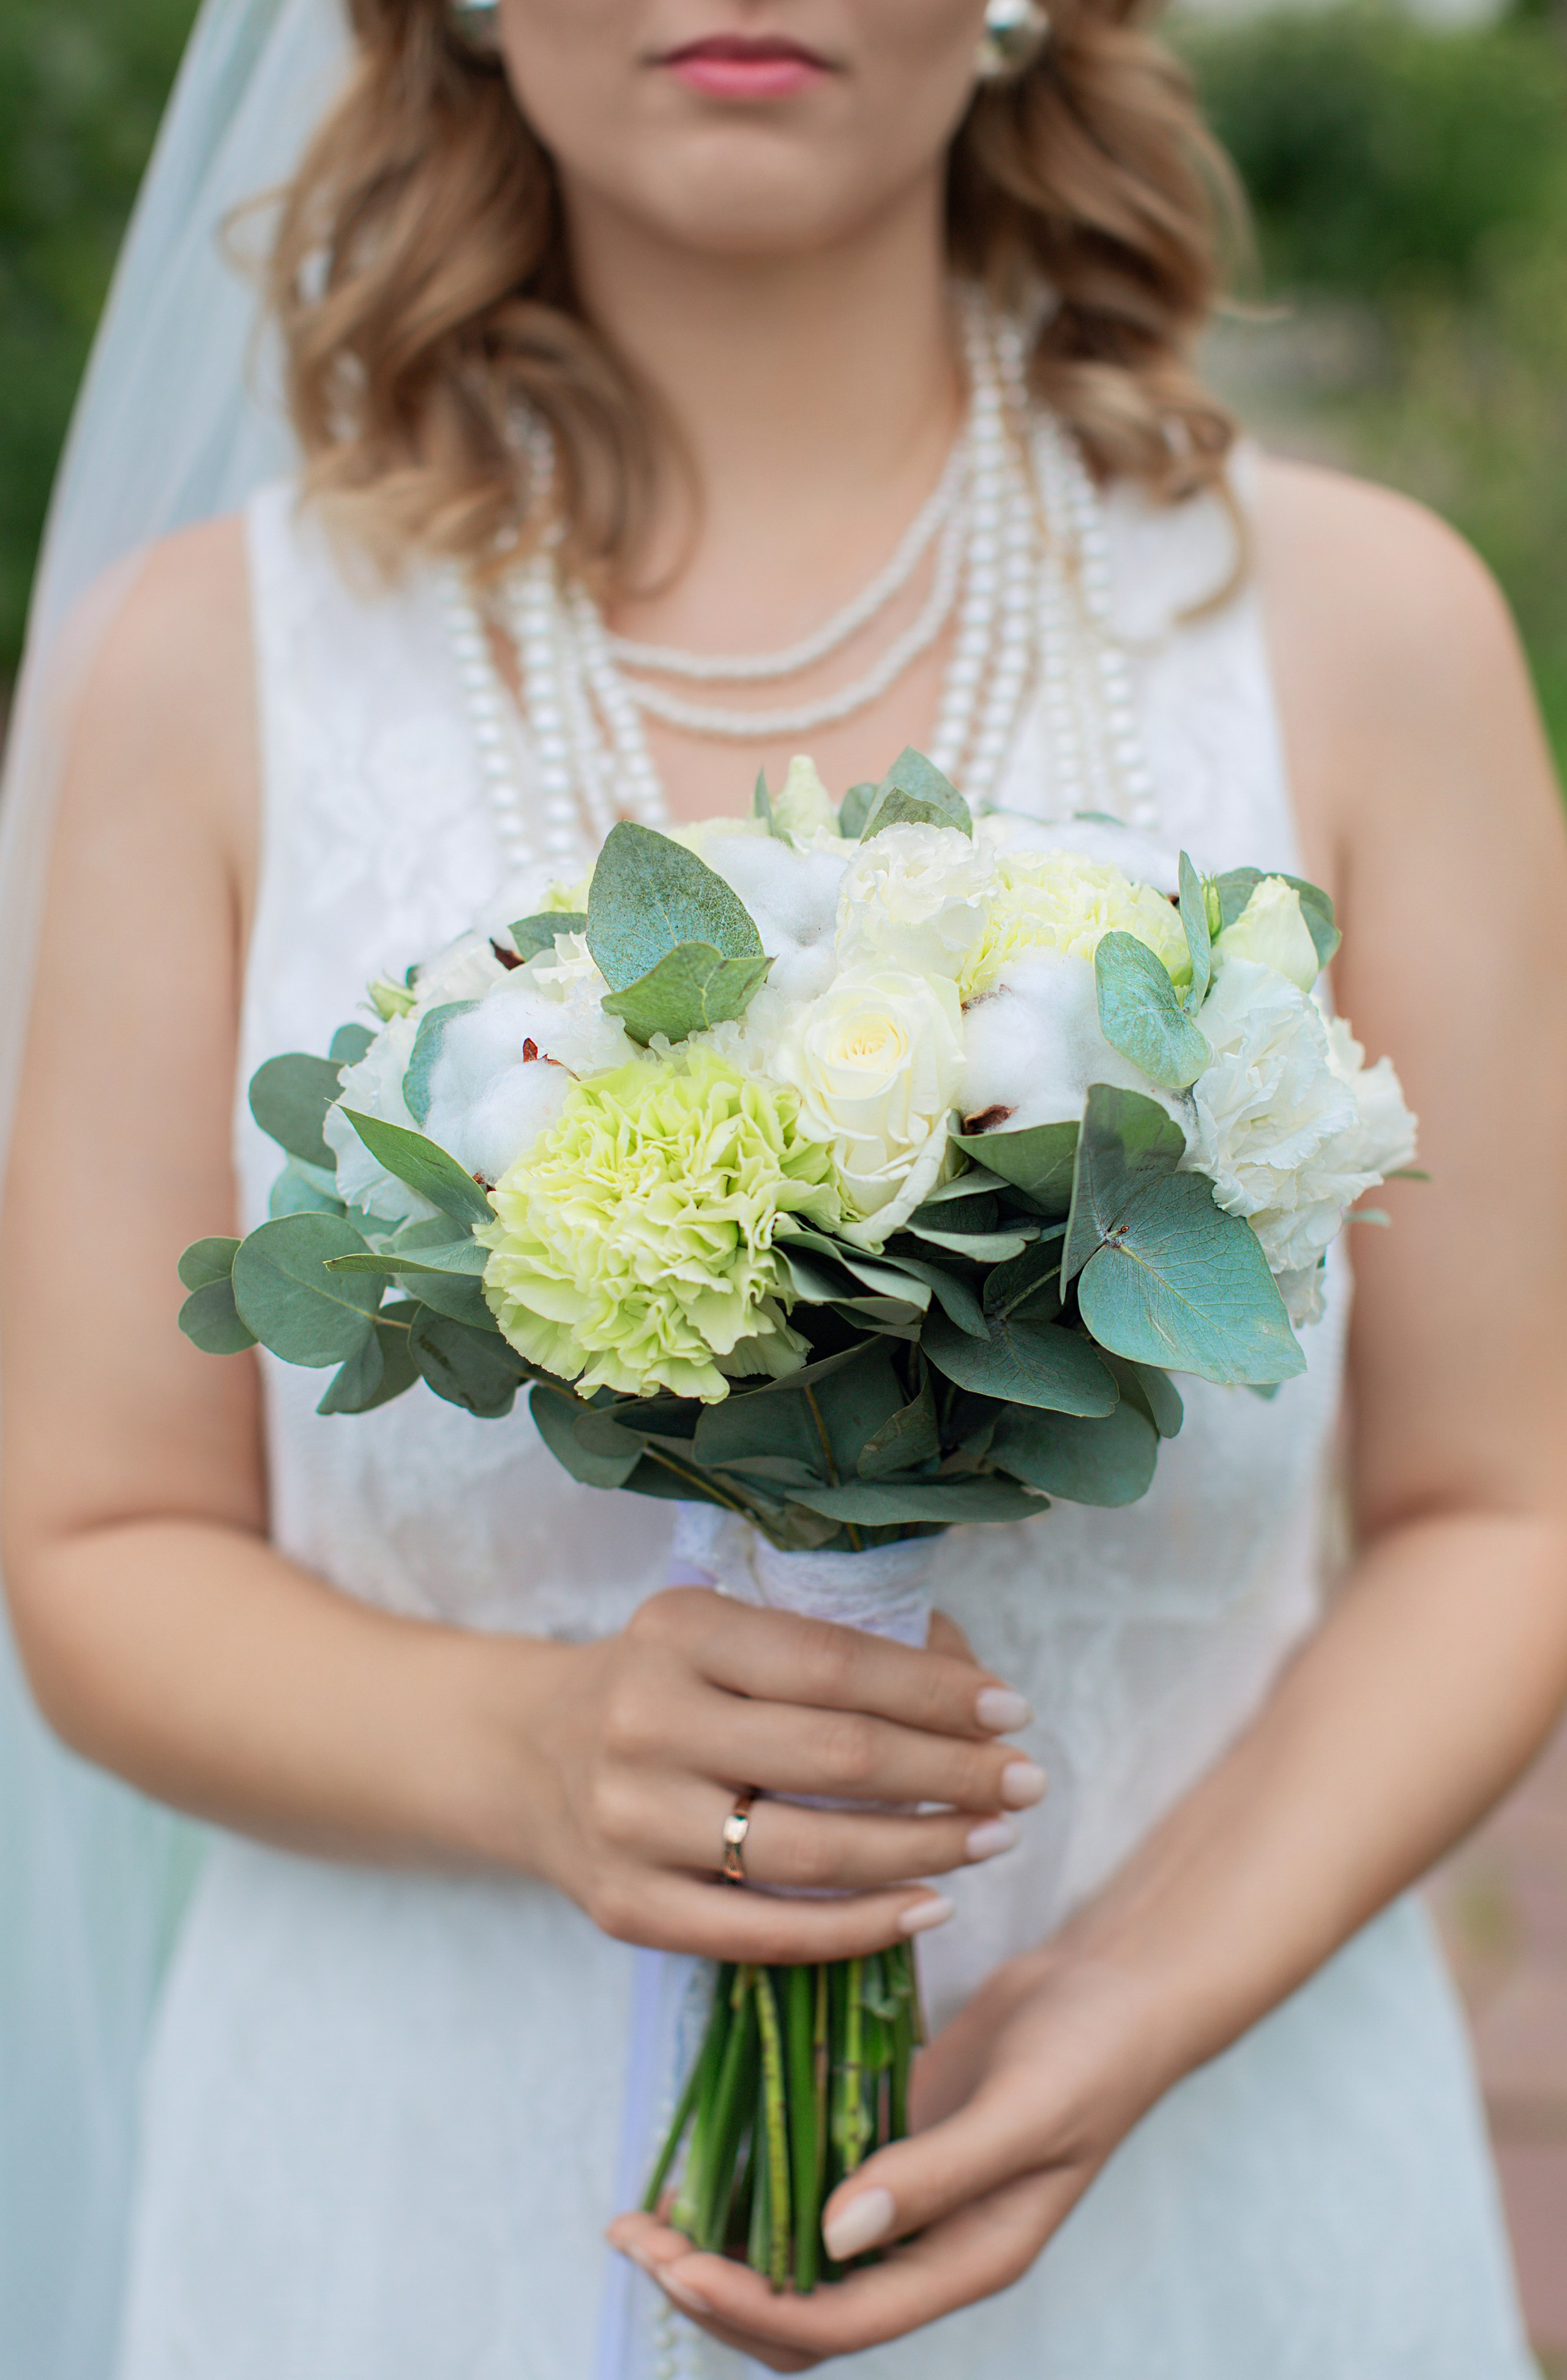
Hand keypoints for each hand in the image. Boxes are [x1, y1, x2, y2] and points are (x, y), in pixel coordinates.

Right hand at [524, 1587, 1044, 1964]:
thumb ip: (832, 1649)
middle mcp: (646, 1720)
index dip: (935, 1691)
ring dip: (925, 1849)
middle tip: (1028, 1781)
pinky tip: (930, 1905)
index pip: (834, 1663)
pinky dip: (862, 1926)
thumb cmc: (664, 1683)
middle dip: (953, 1771)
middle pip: (836, 1757)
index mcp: (678, 1629)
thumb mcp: (724, 1634)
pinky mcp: (627, 1908)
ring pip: (812, 1851)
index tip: (1012, 1711)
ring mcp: (630, 1821)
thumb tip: (970, 1684)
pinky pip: (767, 1931)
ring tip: (994, 1837)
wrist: (526, 1754)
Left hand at [609, 1947, 1174, 2368]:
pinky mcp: (891, 2140)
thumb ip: (933, 2176)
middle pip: (801, 2311)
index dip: (750, 2306)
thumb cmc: (1089, 2055)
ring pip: (794, 2253)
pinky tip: (708, 2147)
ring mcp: (907, 2196)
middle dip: (712, 2287)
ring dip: (719, 2242)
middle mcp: (927, 2245)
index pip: (836, 2322)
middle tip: (635, 2234)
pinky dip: (754, 2180)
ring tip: (644, 2209)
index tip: (676, 2264)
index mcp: (964, 2261)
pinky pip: (810, 2181)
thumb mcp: (1023, 2113)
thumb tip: (829, 2237)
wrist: (1121, 1989)